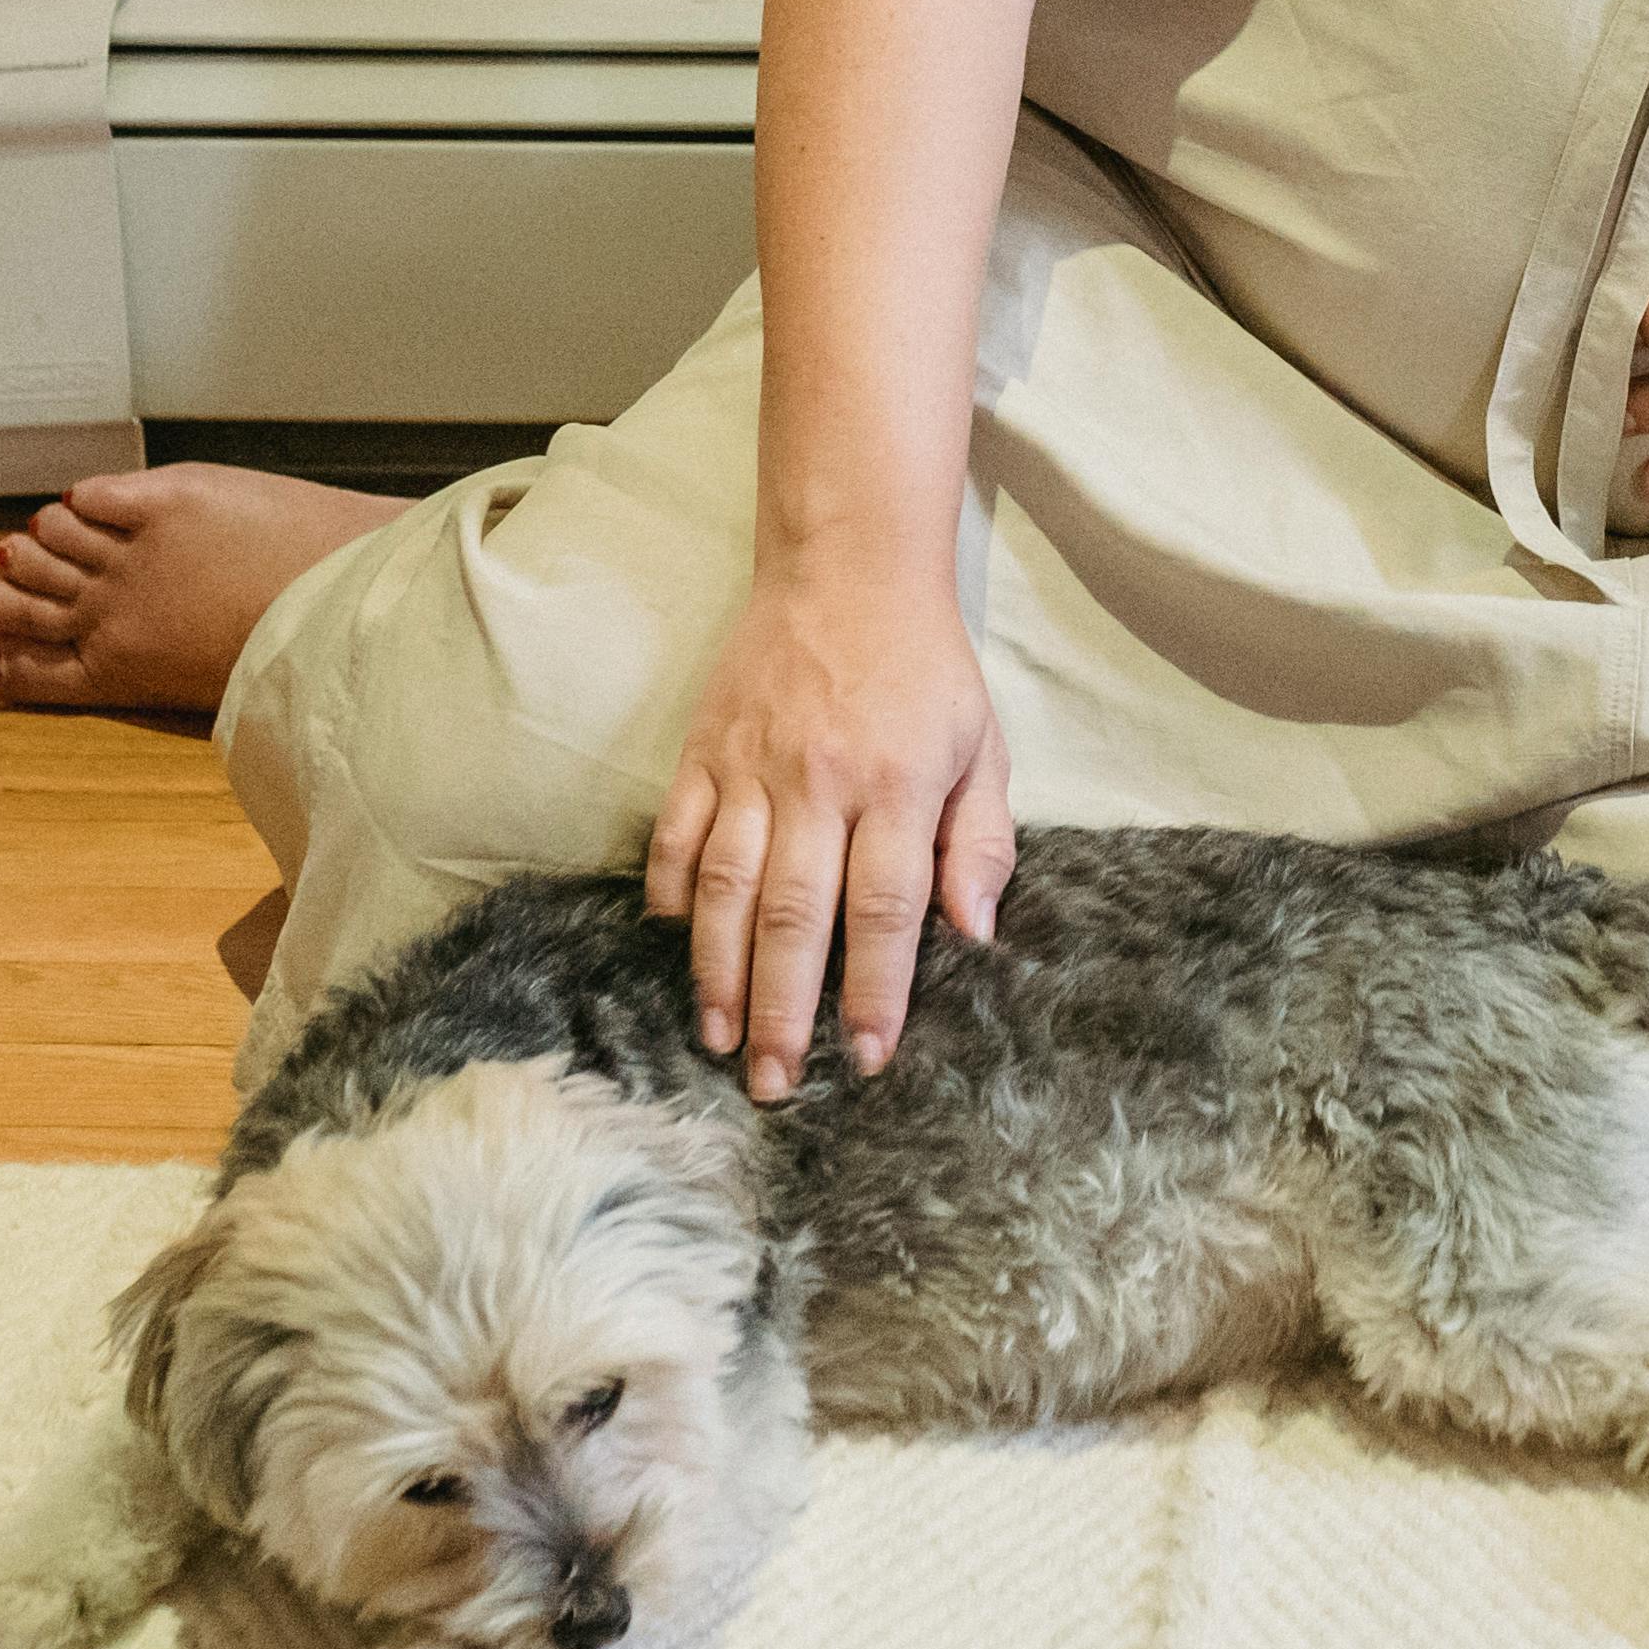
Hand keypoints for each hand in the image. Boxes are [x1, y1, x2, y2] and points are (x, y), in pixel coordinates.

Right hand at [641, 561, 1014, 1099]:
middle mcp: (818, 782)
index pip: (885, 909)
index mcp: (896, 785)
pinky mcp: (703, 748)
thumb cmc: (925, 668)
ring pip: (725, 887)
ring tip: (720, 1037)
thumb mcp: (980, 746)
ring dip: (718, 971)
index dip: (876, 991)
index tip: (869, 1057)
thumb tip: (973, 932)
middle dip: (785, 1009)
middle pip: (796, 916)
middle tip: (775, 1082)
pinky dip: (668, 887)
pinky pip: (676, 831)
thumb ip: (980, 841)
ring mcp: (751, 766)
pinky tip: (672, 938)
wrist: (848, 566)